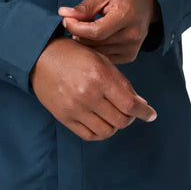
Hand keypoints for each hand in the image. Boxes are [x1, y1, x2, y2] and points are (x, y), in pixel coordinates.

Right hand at [29, 37, 156, 140]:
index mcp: (100, 76)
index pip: (130, 104)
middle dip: (130, 117)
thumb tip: (139, 104)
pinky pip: (89, 135)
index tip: (151, 115)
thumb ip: (120, 82)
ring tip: (114, 116)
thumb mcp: (100, 59)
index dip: (144, 112)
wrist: (39, 57)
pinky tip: (102, 122)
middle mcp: (88, 95)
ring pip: (107, 131)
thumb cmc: (73, 54)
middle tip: (130, 112)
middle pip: (121, 120)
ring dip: (116, 125)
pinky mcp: (64, 118)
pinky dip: (100, 132)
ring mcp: (75, 108)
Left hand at [58, 0, 160, 63]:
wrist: (146, 2)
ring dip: (85, 42)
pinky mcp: (130, 56)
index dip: (76, 27)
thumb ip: (84, 7)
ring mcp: (132, 48)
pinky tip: (92, 37)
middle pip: (95, 43)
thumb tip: (64, 14)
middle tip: (72, 22)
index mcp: (126, 16)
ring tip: (82, 29)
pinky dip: (94, 48)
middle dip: (78, 33)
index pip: (95, 31)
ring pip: (98, 52)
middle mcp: (132, 35)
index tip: (66, 19)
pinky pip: (104, 57)